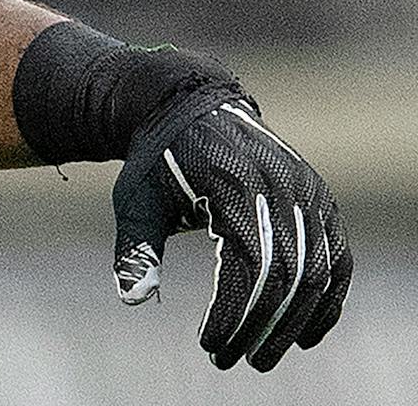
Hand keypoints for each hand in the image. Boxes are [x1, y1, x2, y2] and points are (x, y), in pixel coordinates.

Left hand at [111, 88, 351, 369]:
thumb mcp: (136, 197)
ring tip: (264, 355)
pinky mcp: (319, 199)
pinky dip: (327, 299)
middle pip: (287, 276)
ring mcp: (306, 192)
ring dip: (295, 322)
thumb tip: (132, 301)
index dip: (232, 313)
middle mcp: (280, 189)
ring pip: (318, 272)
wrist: (188, 106)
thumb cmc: (158, 158)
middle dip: (262, 327)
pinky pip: (337, 257)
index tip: (210, 346)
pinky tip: (305, 335)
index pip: (247, 268)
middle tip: (236, 362)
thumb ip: (138, 248)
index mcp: (234, 187)